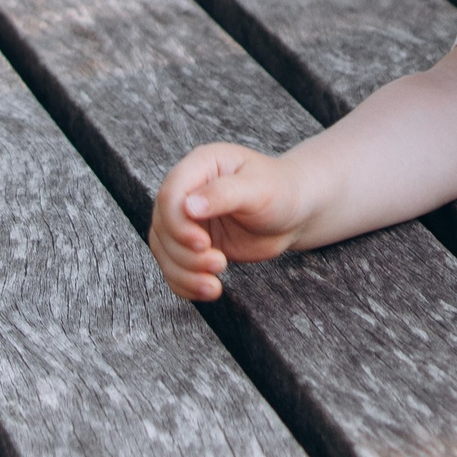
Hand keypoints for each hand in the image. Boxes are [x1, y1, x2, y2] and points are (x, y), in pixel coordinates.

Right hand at [149, 141, 315, 299]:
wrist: (293, 212)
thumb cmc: (280, 190)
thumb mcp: (257, 188)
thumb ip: (223, 194)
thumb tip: (188, 207)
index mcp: (201, 166)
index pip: (169, 196)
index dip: (178, 225)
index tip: (204, 244)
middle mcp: (188, 191)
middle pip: (163, 227)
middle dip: (186, 254)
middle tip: (220, 263)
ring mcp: (188, 219)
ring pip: (164, 250)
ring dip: (184, 273)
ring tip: (215, 284)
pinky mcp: (192, 244)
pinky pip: (173, 267)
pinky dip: (185, 284)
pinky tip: (209, 290)